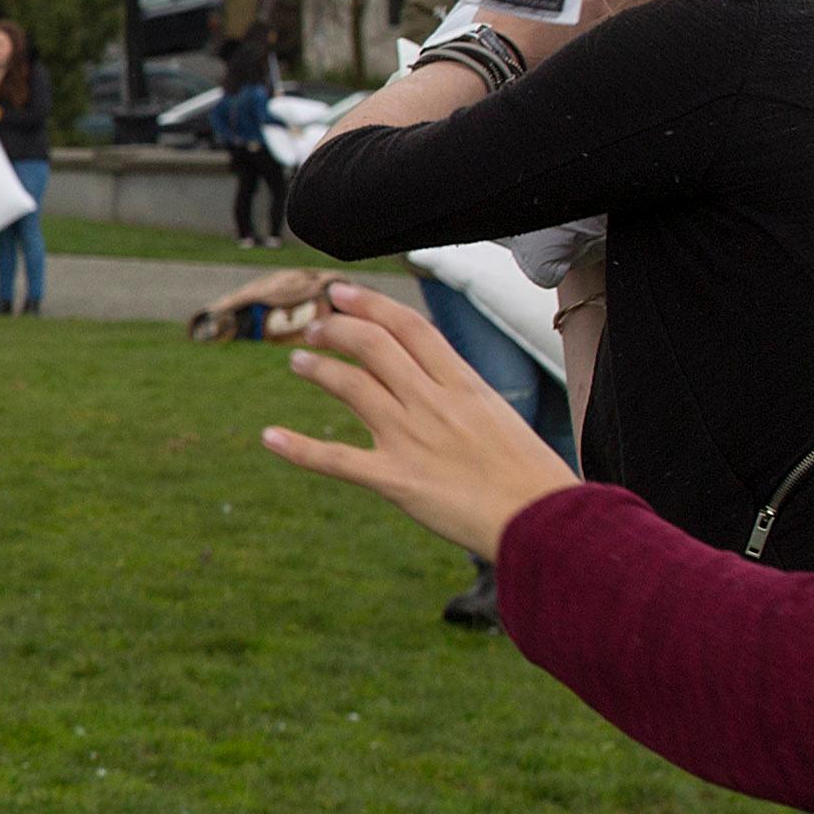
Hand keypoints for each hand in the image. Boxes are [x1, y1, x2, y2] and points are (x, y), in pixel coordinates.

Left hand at [256, 278, 585, 555]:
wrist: (544, 519)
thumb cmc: (532, 476)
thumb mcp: (501, 418)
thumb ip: (464, 397)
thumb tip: (435, 381)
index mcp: (465, 384)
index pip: (409, 327)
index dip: (369, 304)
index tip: (341, 293)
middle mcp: (434, 403)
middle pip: (373, 346)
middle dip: (336, 329)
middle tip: (314, 328)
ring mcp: (412, 439)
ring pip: (351, 386)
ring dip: (318, 369)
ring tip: (298, 361)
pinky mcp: (396, 480)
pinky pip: (337, 459)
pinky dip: (299, 448)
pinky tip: (270, 437)